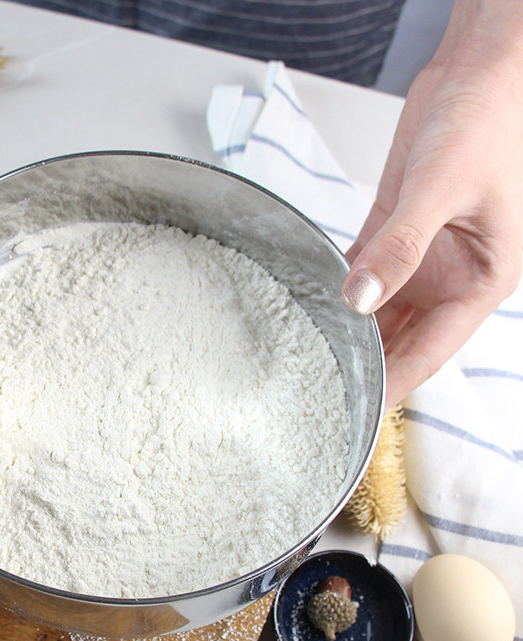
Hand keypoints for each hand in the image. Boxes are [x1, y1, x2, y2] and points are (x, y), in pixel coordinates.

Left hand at [342, 0, 522, 408]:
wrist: (477, 69)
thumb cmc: (488, 118)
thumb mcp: (443, 187)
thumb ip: (400, 246)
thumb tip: (359, 299)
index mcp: (481, 281)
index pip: (430, 352)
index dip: (395, 385)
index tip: (359, 415)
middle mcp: (448, 277)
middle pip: (400, 341)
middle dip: (366, 369)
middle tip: (320, 397)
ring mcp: (418, 256)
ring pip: (377, 311)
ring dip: (348, 334)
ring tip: (308, 364)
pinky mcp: (392, 232)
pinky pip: (360, 272)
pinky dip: (337, 290)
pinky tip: (310, 309)